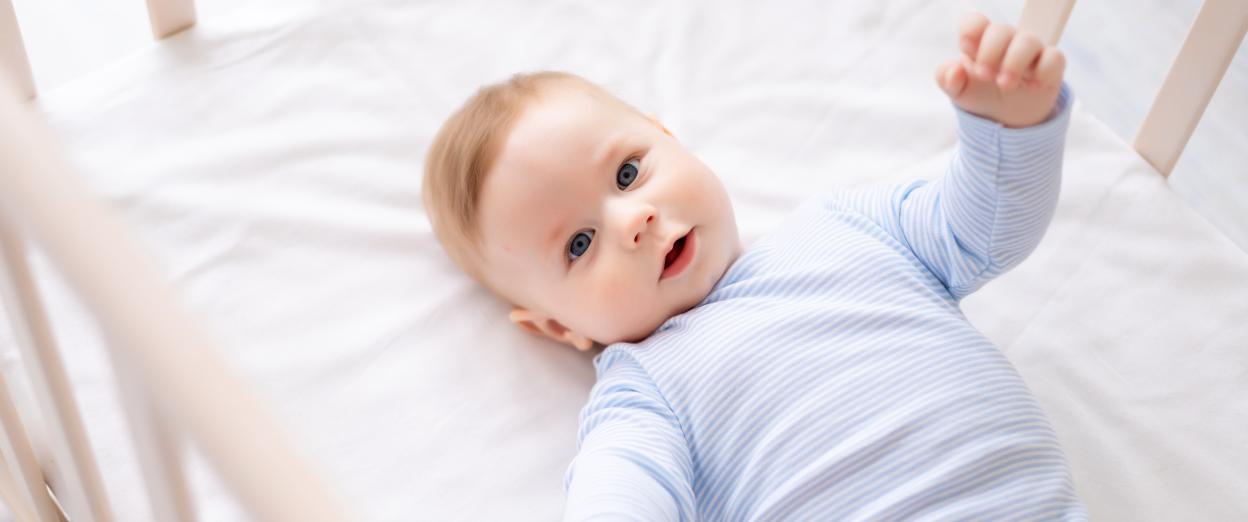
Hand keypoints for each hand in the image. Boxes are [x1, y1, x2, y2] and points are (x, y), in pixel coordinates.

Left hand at [935, 12, 1065, 127]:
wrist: (1004, 116)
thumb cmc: (979, 93)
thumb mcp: (958, 91)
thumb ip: (947, 79)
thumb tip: (953, 69)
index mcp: (980, 41)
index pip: (975, 21)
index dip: (971, 29)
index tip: (967, 49)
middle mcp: (1006, 40)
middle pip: (1001, 30)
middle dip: (990, 52)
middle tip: (984, 76)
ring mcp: (1030, 51)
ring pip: (1028, 41)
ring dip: (1014, 63)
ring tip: (1004, 85)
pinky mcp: (1051, 65)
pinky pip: (1054, 58)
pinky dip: (1043, 72)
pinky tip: (1032, 87)